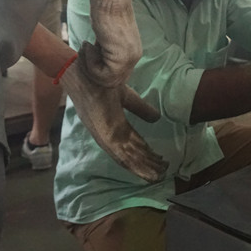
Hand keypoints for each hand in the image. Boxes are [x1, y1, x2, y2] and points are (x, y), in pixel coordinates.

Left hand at [59, 50, 167, 182]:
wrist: (88, 75)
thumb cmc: (102, 84)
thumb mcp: (127, 98)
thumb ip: (140, 108)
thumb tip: (157, 118)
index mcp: (114, 125)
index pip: (133, 143)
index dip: (146, 152)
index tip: (159, 158)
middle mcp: (109, 134)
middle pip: (132, 153)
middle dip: (148, 163)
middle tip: (163, 172)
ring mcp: (106, 136)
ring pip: (127, 158)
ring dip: (143, 168)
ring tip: (158, 176)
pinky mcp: (104, 136)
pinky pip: (120, 155)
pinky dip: (134, 165)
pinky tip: (145, 172)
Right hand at [83, 0, 141, 87]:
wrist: (108, 0)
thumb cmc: (105, 13)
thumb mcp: (106, 37)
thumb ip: (106, 52)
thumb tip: (97, 64)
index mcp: (132, 53)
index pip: (115, 75)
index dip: (97, 68)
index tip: (88, 51)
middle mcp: (134, 57)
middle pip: (111, 81)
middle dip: (92, 71)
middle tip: (84, 51)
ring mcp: (130, 58)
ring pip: (106, 81)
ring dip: (89, 66)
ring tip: (86, 46)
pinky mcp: (122, 58)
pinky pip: (102, 74)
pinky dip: (90, 62)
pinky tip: (89, 44)